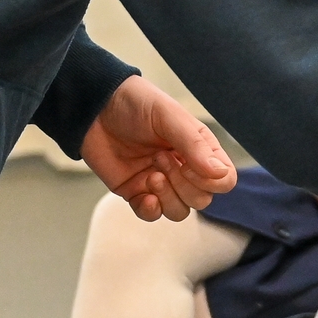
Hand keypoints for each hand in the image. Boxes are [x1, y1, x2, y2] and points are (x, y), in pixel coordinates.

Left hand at [82, 76, 237, 221]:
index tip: (187, 163)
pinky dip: (151, 210)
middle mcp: (184, 168)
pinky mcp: (136, 192)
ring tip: (150, 173)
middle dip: (183, 185)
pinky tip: (144, 194)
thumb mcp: (168, 116)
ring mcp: (160, 182)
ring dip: (168, 197)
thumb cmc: (135, 103)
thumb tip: (220, 175)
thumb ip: (194, 144)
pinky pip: (153, 215)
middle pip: (202, 199)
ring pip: (180, 211)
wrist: (94, 107)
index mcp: (199, 148)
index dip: (210, 181)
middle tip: (160, 158)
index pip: (223, 179)